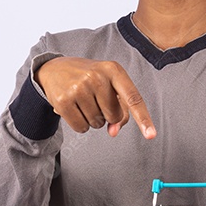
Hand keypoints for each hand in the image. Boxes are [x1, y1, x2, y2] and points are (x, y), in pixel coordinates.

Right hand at [34, 57, 155, 137]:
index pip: (133, 98)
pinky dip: (80, 124)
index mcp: (113, 69)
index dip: (143, 118)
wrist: (54, 69)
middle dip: (107, 114)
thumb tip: (113, 131)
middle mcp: (97, 76)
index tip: (151, 135)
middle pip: (114, 115)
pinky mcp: (63, 100)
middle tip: (95, 99)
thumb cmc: (88, 79)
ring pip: (98, 124)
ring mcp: (79, 87)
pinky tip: (73, 109)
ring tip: (83, 101)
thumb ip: (120, 109)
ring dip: (92, 119)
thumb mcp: (108, 85)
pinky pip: (81, 128)